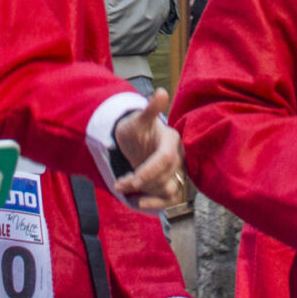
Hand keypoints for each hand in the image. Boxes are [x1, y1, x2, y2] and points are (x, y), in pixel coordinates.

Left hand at [112, 88, 186, 210]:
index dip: (149, 171)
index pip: (165, 159)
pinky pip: (169, 201)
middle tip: (118, 182)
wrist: (136, 141)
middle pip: (165, 177)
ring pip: (167, 190)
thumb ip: (150, 109)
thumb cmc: (136, 129)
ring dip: (145, 193)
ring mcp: (176, 173)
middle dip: (140, 183)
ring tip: (123, 186)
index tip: (132, 179)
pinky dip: (154, 205)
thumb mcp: (138, 119)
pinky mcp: (172, 185)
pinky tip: (135, 202)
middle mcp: (178, 158)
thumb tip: (162, 92)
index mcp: (171, 140)